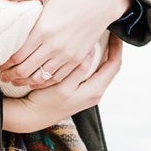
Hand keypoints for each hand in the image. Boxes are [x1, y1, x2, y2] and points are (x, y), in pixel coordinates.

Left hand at [0, 0, 126, 87]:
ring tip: (14, 81)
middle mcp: (55, 46)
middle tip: (2, 76)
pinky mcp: (77, 60)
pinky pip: (57, 77)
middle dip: (11, 75)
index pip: (18, 54)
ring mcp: (67, 55)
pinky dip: (43, 83)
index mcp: (44, 30)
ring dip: (25, 81)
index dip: (5, 62)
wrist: (101, 3)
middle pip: (26, 69)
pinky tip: (34, 82)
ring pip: (41, 77)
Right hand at [1, 37, 121, 130]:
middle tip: (109, 33)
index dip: (117, 49)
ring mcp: (89, 93)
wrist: (34, 116)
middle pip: (110, 67)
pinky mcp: (81, 91)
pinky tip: (86, 52)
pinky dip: (93, 61)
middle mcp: (95, 92)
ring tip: (100, 39)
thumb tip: (90, 51)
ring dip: (103, 55)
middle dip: (112, 50)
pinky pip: (93, 73)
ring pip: (102, 69)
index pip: (113, 66)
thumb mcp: (62, 87)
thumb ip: (77, 70)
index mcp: (94, 91)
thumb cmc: (46, 103)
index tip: (116, 34)